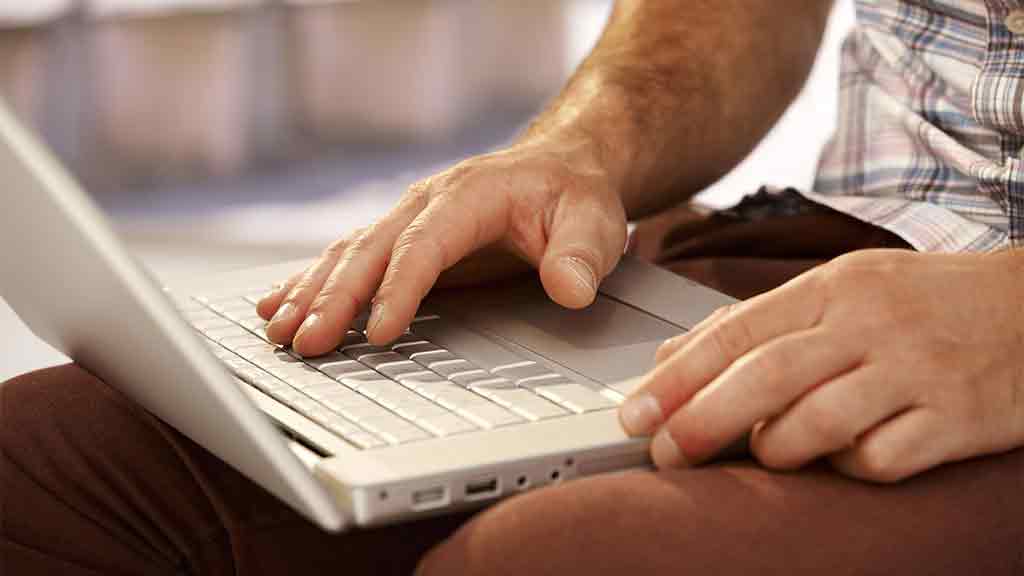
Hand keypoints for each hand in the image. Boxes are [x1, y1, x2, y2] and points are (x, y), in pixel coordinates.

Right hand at [255, 135, 627, 356]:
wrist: (561, 166)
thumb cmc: (574, 195)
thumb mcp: (593, 220)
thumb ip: (581, 255)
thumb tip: (570, 289)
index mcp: (468, 195)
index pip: (423, 245)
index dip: (398, 289)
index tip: (379, 332)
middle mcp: (426, 203)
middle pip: (369, 251)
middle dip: (333, 298)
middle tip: (305, 342)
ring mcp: (409, 220)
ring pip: (348, 255)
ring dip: (311, 293)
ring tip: (279, 331)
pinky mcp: (403, 239)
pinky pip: (348, 259)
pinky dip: (312, 282)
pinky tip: (280, 304)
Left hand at [619, 249, 1023, 481]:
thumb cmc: (920, 303)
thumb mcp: (841, 289)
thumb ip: (757, 322)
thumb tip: (670, 360)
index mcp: (835, 285)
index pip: (737, 330)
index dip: (678, 376)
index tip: (636, 414)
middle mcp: (872, 323)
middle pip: (768, 375)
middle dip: (703, 419)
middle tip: (665, 453)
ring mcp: (917, 370)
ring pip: (819, 423)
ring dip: (776, 447)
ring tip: (768, 450)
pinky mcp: (956, 418)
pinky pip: (880, 459)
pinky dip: (848, 467)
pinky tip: (846, 455)